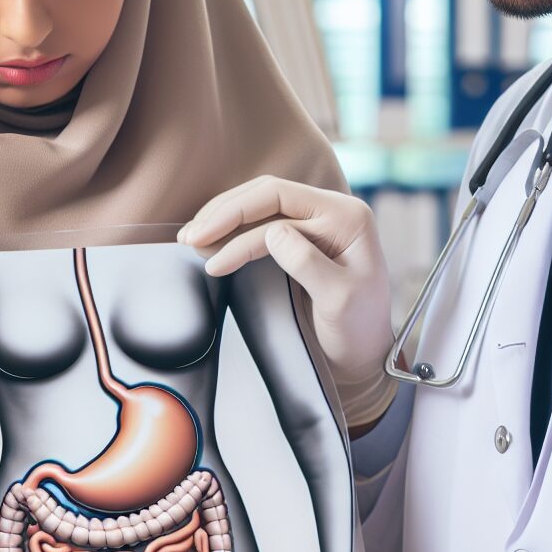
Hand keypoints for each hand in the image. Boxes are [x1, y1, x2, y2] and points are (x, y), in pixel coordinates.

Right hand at [179, 176, 395, 422]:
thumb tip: (273, 232)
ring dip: (223, 219)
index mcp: (347, 216)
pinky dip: (233, 232)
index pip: (281, 196)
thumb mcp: (339, 300)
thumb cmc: (358, 331)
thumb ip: (307, 262)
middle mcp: (332, 210)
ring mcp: (317, 223)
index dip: (237, 213)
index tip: (205, 241)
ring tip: (190, 239)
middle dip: (224, 214)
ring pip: (260, 206)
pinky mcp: (303, 239)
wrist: (364, 357)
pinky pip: (262, 224)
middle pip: (266, 194)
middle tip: (188, 239)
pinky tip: (212, 241)